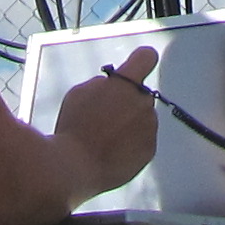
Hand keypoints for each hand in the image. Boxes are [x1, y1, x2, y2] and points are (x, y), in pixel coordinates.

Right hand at [55, 44, 160, 191]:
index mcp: (125, 83)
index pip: (146, 58)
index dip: (141, 61)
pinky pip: (144, 141)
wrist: (75, 166)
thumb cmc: (74, 127)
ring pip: (143, 119)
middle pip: (141, 95)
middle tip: (107, 118)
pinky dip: (133, 145)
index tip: (135, 67)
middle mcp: (143, 102)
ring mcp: (149, 127)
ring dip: (131, 125)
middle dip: (128, 102)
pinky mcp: (150, 150)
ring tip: (107, 140)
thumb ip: (102, 85)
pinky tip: (114, 153)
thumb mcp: (80, 93)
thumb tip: (112, 86)